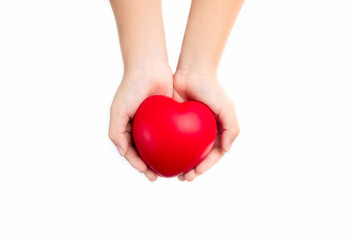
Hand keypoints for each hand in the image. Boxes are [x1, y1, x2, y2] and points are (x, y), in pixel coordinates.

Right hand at [109, 66, 172, 180]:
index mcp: (127, 129)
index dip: (138, 165)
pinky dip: (177, 144)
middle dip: (153, 167)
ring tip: (175, 169)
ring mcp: (155, 123)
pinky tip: (184, 152)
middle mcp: (141, 128)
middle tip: (162, 176)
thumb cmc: (131, 88)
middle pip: (147, 153)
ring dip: (166, 159)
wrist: (149, 67)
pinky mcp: (169, 116)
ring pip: (161, 146)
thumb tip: (122, 153)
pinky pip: (174, 133)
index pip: (132, 153)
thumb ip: (116, 132)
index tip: (149, 174)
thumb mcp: (118, 110)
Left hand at [173, 70, 239, 181]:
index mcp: (217, 132)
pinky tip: (161, 157)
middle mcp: (203, 133)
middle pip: (198, 157)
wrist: (192, 71)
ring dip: (179, 164)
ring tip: (172, 173)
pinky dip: (168, 150)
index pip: (213, 154)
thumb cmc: (211, 89)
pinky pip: (170, 140)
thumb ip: (231, 128)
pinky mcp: (174, 122)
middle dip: (192, 170)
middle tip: (183, 177)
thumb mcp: (227, 108)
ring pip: (183, 152)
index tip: (196, 173)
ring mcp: (188, 128)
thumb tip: (227, 150)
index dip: (206, 166)